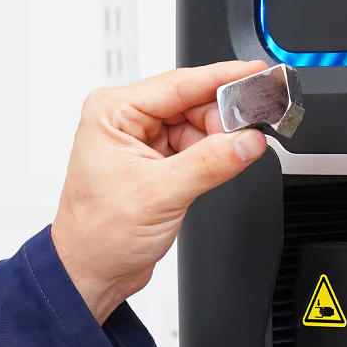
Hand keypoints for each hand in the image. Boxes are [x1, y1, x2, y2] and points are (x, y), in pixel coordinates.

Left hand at [50, 61, 270, 322]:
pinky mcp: (155, 162)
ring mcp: (141, 141)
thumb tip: (248, 141)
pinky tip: (222, 165)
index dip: (223, 77)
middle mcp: (124, 120)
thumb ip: (211, 163)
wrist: (90, 273)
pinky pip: (195, 146)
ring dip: (219, 139)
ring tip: (233, 156)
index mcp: (112, 112)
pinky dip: (213, 155)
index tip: (257, 73)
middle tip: (252, 130)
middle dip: (224, 117)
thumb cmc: (98, 235)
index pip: (179, 83)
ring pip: (197, 124)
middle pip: (192, 101)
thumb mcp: (160, 194)